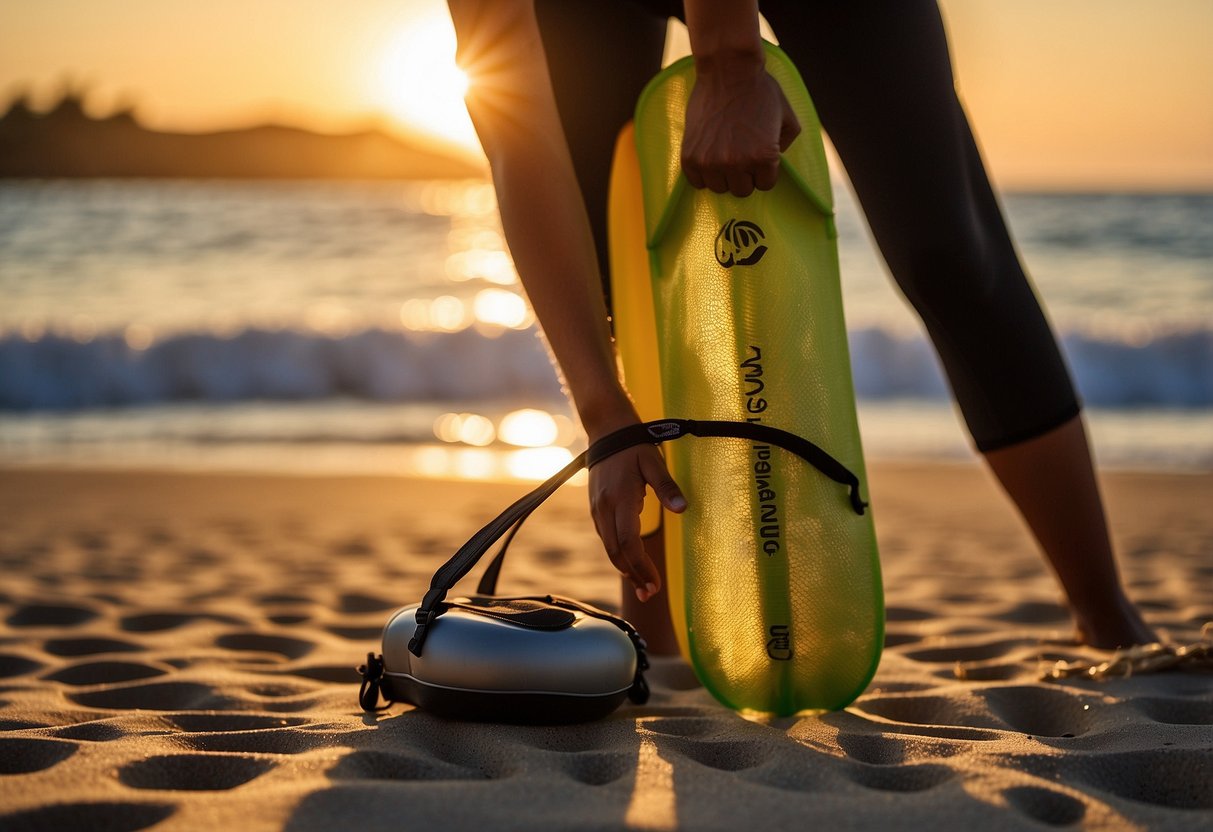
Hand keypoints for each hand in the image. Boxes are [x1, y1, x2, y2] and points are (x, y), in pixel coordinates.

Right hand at [588, 442, 685, 601]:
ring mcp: (597, 510)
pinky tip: (630, 564)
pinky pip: (606, 539)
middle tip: (650, 594)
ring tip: (642, 586)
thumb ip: (667, 486)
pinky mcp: (596, 509)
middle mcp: (604, 509)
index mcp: (620, 499)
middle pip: (617, 553)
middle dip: (633, 576)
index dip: (641, 567)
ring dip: (625, 569)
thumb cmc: (634, 445)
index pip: (629, 543)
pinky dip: (618, 555)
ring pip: (609, 548)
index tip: (654, 585)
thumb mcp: (654, 462)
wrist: (606, 431)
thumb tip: (683, 509)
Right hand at [681, 63, 800, 196]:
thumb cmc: (760, 90)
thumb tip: (776, 160)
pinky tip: (707, 154)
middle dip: (744, 175)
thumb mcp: (787, 116)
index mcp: (764, 157)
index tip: (757, 155)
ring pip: (719, 188)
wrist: (728, 69)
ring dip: (723, 175)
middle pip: (741, 190)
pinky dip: (702, 173)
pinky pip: (697, 182)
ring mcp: (711, 162)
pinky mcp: (690, 157)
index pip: (765, 185)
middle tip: (740, 153)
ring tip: (723, 153)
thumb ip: (786, 144)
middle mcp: (737, 164)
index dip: (763, 170)